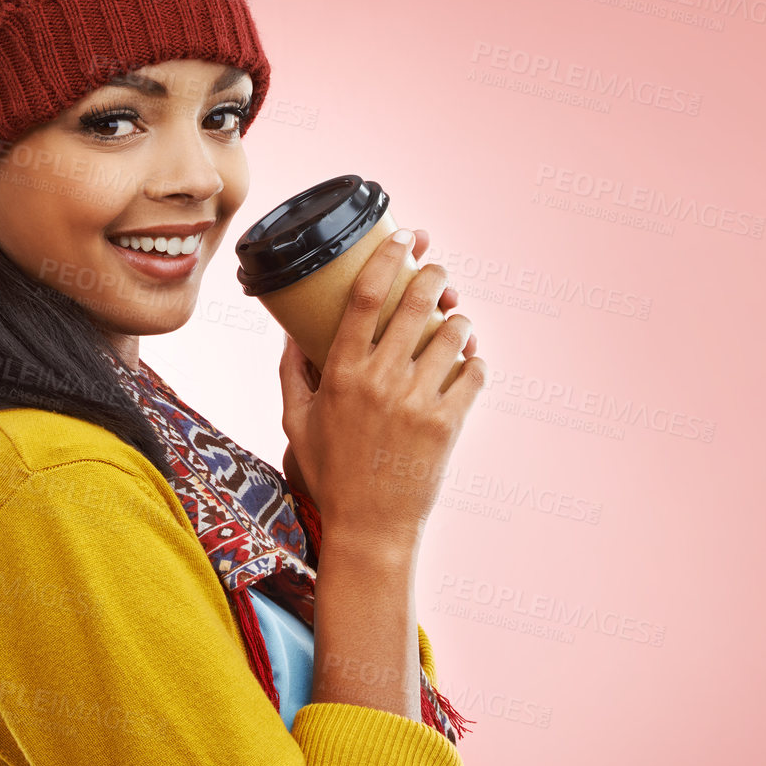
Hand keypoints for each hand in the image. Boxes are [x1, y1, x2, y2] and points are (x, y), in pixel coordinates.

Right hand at [277, 226, 485, 550]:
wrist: (369, 527)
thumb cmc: (331, 475)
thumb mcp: (297, 423)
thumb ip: (292, 374)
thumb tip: (289, 333)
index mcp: (341, 373)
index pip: (366, 296)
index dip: (387, 257)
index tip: (403, 238)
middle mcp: (380, 380)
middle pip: (415, 303)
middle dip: (434, 276)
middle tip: (438, 273)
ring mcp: (417, 401)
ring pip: (452, 334)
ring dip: (458, 319)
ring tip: (455, 321)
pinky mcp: (448, 424)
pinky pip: (475, 374)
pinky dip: (476, 362)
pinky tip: (470, 362)